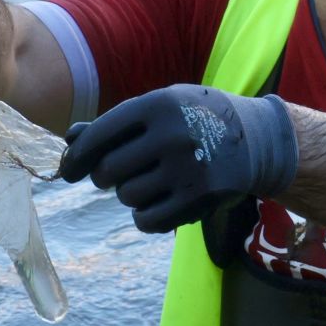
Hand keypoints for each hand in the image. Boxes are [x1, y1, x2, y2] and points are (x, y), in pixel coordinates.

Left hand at [59, 85, 298, 232]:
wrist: (257, 139)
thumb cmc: (193, 120)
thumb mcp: (159, 109)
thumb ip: (114, 125)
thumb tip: (69, 140)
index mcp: (157, 105)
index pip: (99, 136)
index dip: (76, 158)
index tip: (68, 172)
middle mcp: (172, 135)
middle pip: (107, 172)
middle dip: (107, 176)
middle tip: (122, 172)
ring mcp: (188, 168)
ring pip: (127, 197)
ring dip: (132, 194)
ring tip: (155, 180)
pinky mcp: (200, 198)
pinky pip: (147, 220)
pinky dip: (146, 216)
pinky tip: (159, 202)